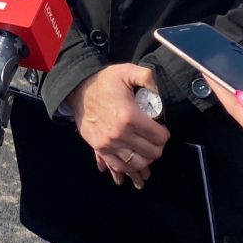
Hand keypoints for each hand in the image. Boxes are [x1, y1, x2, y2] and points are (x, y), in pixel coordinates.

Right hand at [65, 63, 168, 188]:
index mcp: (130, 116)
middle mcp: (119, 134)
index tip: (162, 128)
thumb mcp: (127, 72)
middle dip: (158, 147)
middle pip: (151, 153)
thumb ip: (149, 78)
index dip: (165, 134)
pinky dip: (128, 169)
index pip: (159, 137)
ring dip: (146, 160)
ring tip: (147, 151)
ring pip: (136, 163)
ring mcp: (108, 143)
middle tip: (156, 139)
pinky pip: (117, 166)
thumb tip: (164, 92)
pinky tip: (133, 166)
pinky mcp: (99, 148)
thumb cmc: (105, 80)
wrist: (78, 88)